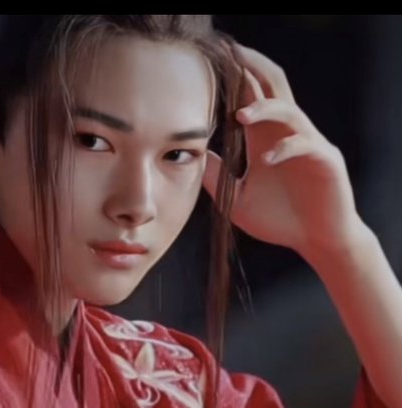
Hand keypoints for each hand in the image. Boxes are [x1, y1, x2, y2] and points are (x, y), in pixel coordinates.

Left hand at [203, 43, 364, 259]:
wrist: (317, 242)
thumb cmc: (280, 222)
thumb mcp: (237, 201)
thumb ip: (216, 178)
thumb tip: (193, 155)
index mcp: (264, 140)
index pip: (249, 99)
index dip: (235, 79)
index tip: (212, 64)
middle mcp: (285, 135)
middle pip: (272, 87)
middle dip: (253, 68)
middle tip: (232, 55)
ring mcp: (307, 144)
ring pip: (288, 110)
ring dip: (265, 108)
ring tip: (241, 116)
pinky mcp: (325, 160)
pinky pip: (306, 145)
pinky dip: (286, 149)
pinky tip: (267, 161)